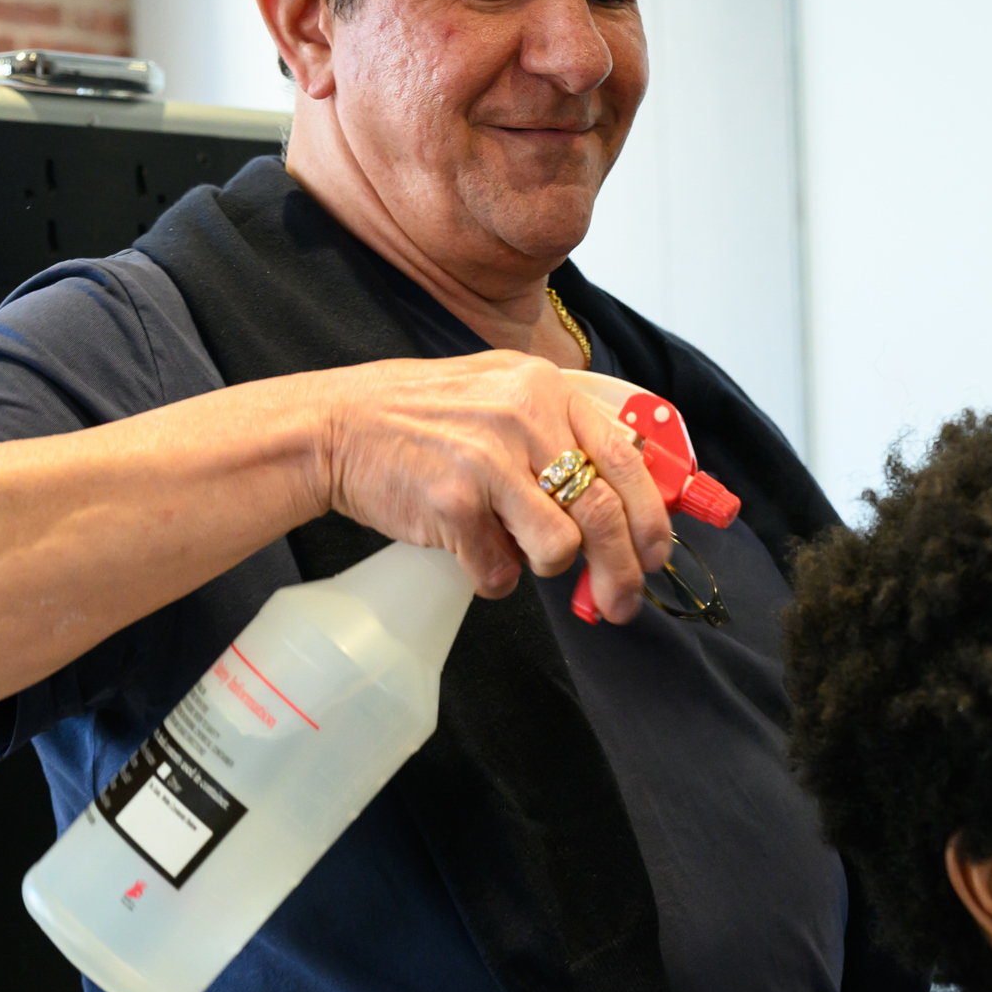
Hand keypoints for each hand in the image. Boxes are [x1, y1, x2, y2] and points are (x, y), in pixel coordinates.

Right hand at [315, 351, 673, 620]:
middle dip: (621, 571)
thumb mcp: (500, 394)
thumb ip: (558, 431)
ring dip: (547, 567)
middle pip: (604, 512)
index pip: (625, 460)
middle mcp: (523, 416)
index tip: (655, 555)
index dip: (651, 518)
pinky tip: (470, 552)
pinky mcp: (453, 503)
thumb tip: (621, 498)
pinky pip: (500, 570)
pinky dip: (491, 576)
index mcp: (544, 388)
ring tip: (518, 552)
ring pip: (560, 547)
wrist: (336, 428)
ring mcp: (487, 459)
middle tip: (620, 603)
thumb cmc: (420, 417)